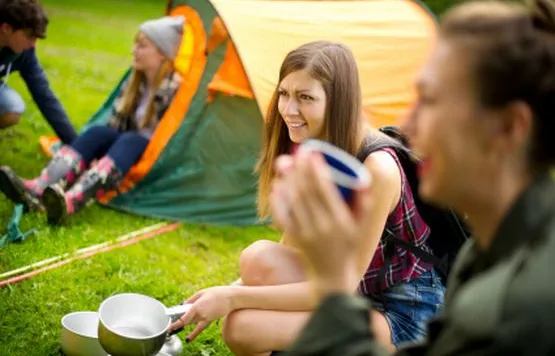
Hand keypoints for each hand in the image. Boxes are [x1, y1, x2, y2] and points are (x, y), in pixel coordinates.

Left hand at [169, 286, 234, 340]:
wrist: (231, 298)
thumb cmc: (216, 293)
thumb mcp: (201, 292)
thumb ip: (191, 299)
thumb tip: (183, 304)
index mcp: (197, 306)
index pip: (184, 318)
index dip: (175, 323)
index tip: (169, 326)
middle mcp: (201, 314)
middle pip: (186, 321)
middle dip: (178, 322)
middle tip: (170, 326)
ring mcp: (205, 318)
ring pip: (192, 323)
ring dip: (185, 324)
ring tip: (175, 327)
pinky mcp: (210, 320)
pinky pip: (200, 328)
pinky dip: (193, 334)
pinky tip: (188, 339)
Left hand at [270, 151, 372, 296]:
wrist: (332, 277)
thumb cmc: (348, 248)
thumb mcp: (361, 229)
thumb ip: (364, 205)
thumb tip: (364, 180)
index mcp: (340, 221)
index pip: (326, 191)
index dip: (318, 171)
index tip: (314, 154)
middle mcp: (322, 226)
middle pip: (307, 192)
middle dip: (301, 169)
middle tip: (298, 152)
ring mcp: (307, 233)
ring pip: (294, 201)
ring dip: (289, 180)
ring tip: (286, 162)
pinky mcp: (295, 238)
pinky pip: (284, 216)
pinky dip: (279, 200)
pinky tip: (277, 185)